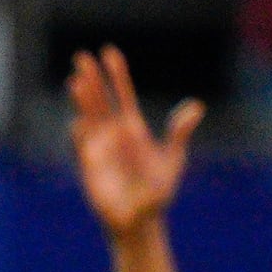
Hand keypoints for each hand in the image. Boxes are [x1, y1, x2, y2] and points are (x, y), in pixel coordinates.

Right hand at [64, 47, 198, 234]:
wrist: (141, 220)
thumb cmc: (158, 190)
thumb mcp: (173, 159)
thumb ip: (180, 132)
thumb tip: (196, 106)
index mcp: (133, 128)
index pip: (122, 95)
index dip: (116, 74)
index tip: (109, 52)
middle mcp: (113, 133)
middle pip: (100, 100)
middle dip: (93, 79)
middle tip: (82, 57)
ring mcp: (99, 148)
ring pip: (89, 118)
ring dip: (82, 101)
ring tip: (76, 81)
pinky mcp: (89, 167)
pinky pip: (82, 147)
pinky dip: (80, 136)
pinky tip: (78, 123)